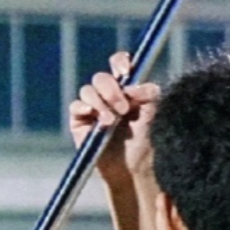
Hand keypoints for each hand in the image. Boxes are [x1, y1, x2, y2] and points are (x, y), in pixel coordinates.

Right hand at [68, 52, 159, 184]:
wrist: (131, 167)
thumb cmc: (144, 140)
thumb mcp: (153, 113)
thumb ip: (148, 93)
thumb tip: (131, 86)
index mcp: (127, 88)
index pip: (119, 64)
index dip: (120, 62)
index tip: (126, 73)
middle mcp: (108, 94)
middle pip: (101, 77)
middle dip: (112, 91)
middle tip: (123, 109)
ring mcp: (92, 107)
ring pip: (88, 91)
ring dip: (100, 103)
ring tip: (110, 122)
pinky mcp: (79, 121)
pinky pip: (76, 106)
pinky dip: (84, 108)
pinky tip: (92, 116)